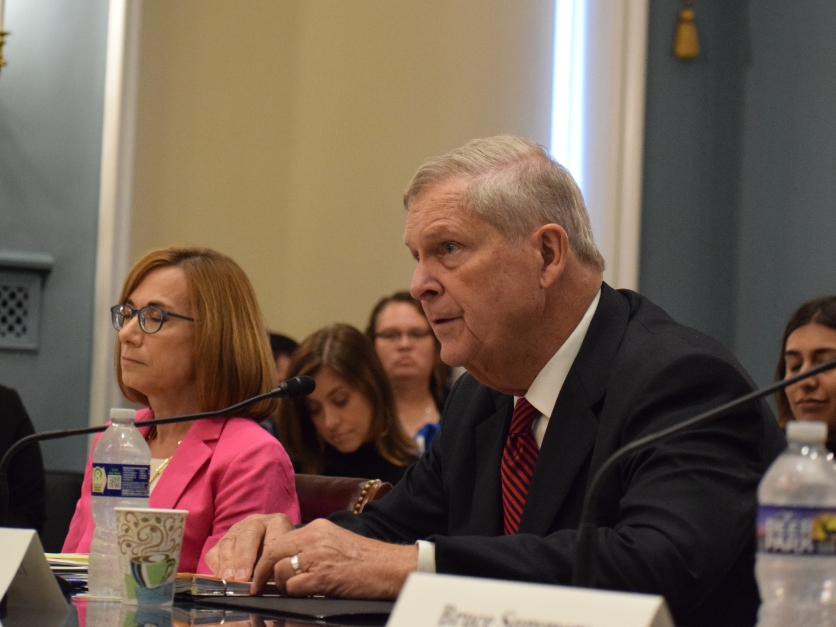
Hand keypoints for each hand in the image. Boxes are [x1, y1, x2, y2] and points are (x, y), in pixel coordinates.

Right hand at [206, 513, 294, 581]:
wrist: (269, 545)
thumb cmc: (280, 554)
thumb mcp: (284, 556)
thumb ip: (278, 565)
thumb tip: (267, 582)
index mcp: (277, 522)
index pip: (272, 538)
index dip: (265, 559)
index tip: (260, 578)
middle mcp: (255, 522)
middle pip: (247, 536)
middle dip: (243, 558)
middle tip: (241, 577)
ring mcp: (236, 529)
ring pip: (228, 542)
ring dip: (228, 563)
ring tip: (229, 578)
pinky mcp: (222, 540)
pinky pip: (215, 551)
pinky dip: (217, 565)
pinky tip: (221, 577)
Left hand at [254, 518, 417, 598]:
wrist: (390, 567)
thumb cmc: (366, 559)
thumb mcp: (336, 541)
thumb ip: (312, 546)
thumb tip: (288, 561)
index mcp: (317, 528)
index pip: (279, 541)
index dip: (265, 560)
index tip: (259, 573)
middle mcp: (314, 537)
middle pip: (273, 553)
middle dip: (262, 573)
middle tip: (257, 588)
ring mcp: (318, 556)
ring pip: (280, 572)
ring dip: (281, 586)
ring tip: (290, 593)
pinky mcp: (323, 577)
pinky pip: (293, 588)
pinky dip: (292, 595)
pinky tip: (303, 596)